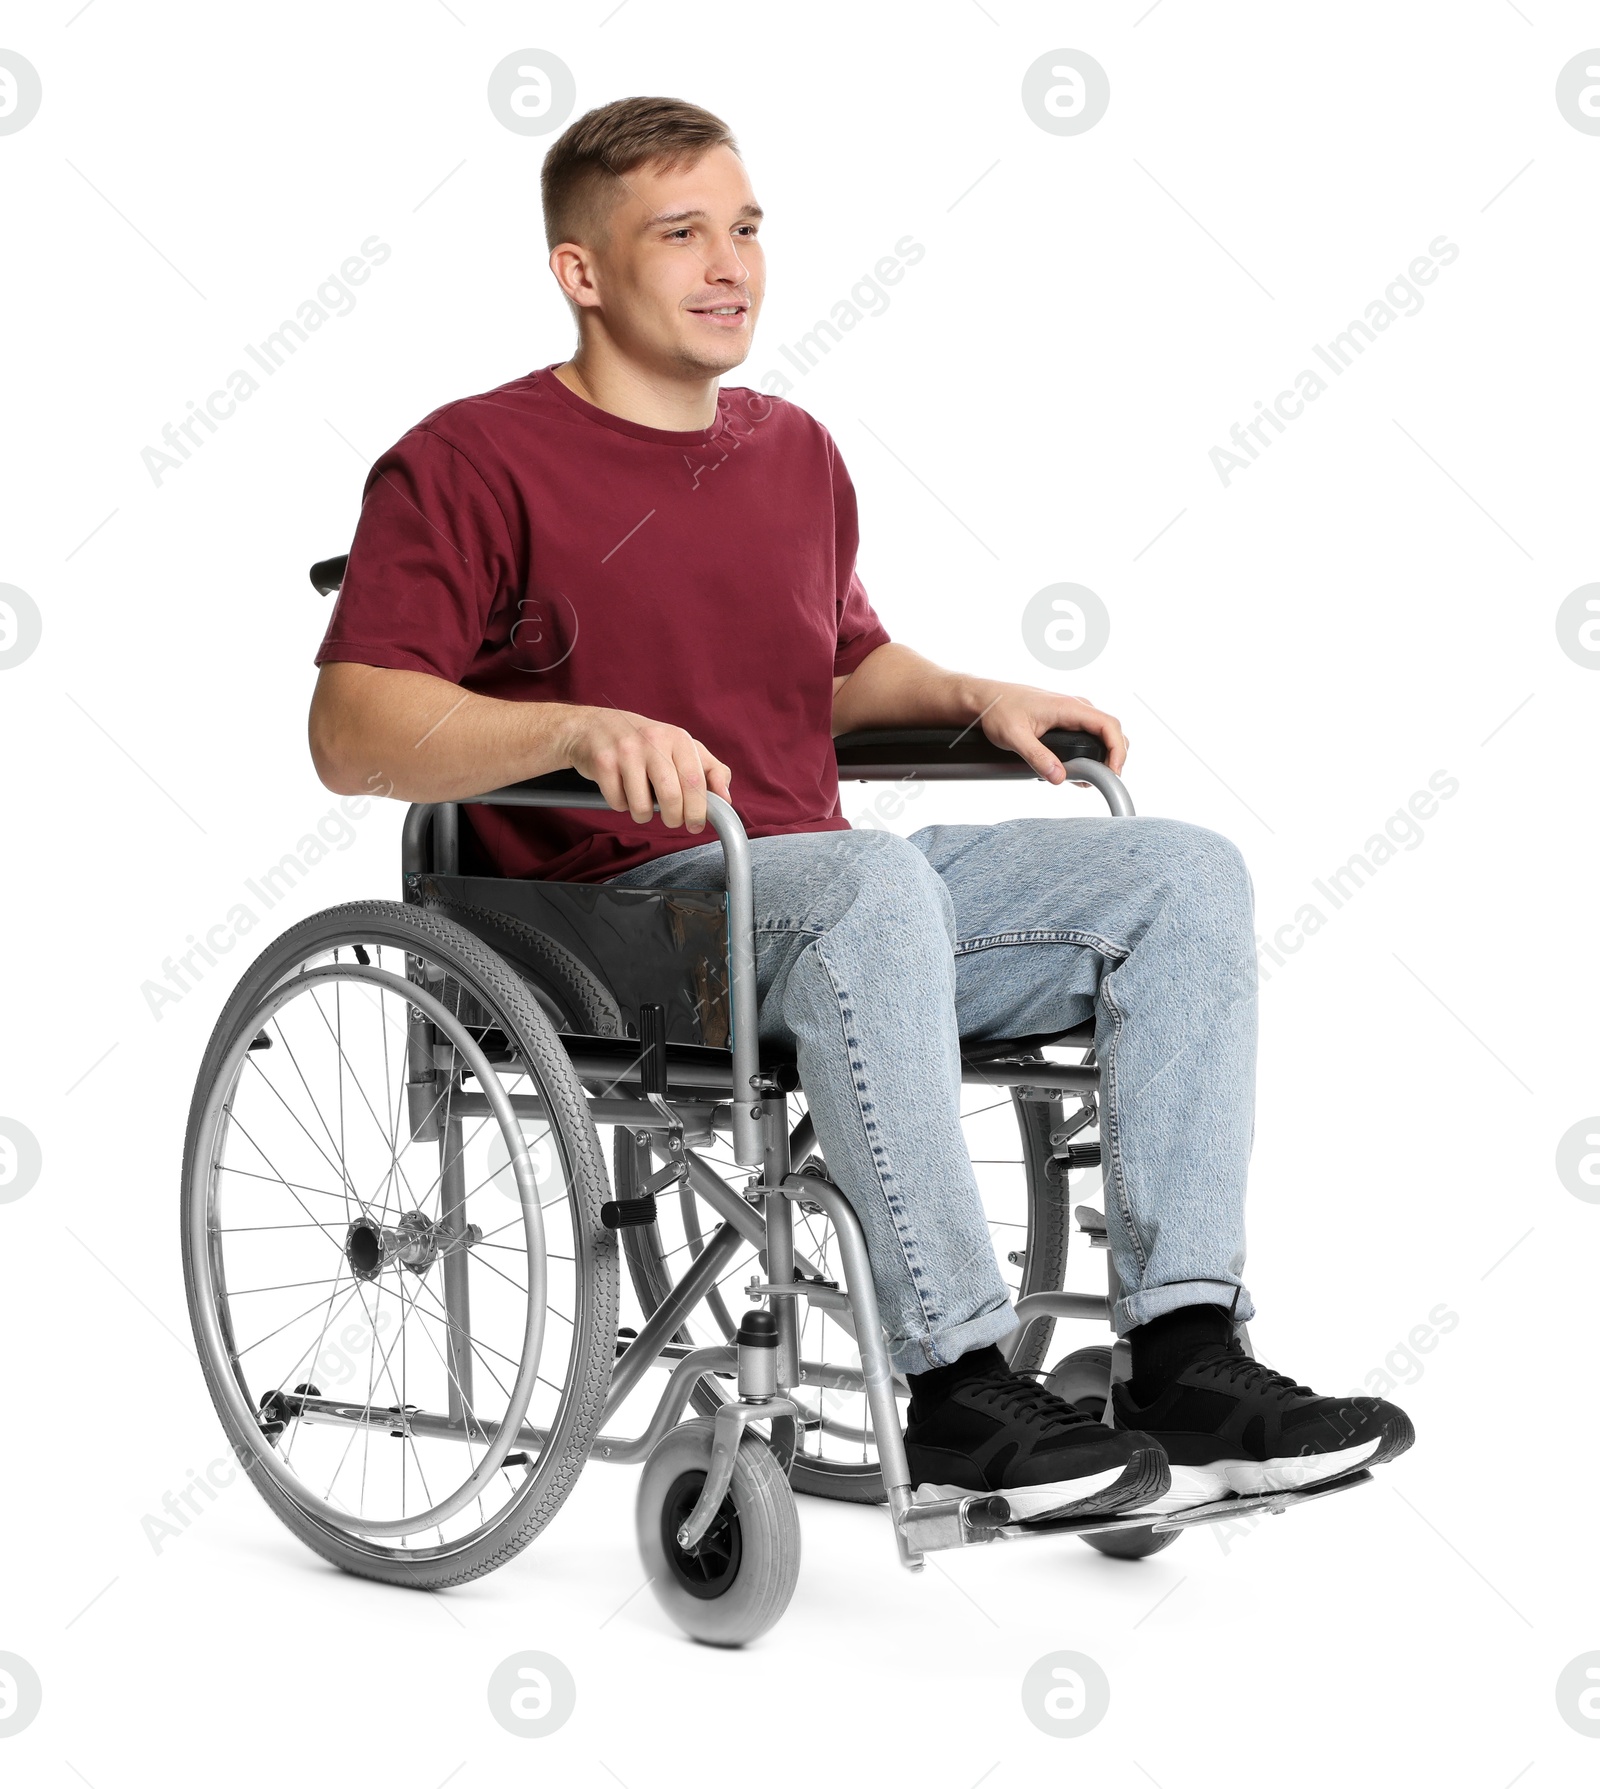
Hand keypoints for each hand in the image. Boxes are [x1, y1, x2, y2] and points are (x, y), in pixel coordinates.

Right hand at [564, 708, 732, 832]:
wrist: (593, 727)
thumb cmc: (644, 742)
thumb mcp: (680, 747)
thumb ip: (710, 770)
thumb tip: (726, 799)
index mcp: (678, 738)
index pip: (696, 782)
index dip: (698, 810)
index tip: (696, 824)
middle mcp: (653, 740)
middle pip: (671, 797)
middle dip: (674, 818)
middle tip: (671, 819)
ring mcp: (626, 750)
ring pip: (642, 806)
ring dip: (644, 814)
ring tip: (642, 802)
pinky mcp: (602, 762)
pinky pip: (617, 803)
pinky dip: (621, 805)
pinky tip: (621, 790)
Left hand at [971, 681, 1127, 780]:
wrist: (987, 698)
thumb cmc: (998, 710)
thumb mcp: (1014, 736)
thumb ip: (1037, 757)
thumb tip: (1059, 777)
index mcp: (1068, 707)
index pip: (1109, 725)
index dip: (1117, 750)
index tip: (1114, 772)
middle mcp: (1075, 707)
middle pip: (1111, 730)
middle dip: (1114, 756)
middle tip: (1104, 780)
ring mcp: (1072, 714)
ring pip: (1102, 733)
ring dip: (1103, 755)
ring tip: (1091, 778)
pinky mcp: (1066, 720)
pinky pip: (1089, 735)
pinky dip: (1092, 752)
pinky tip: (1081, 770)